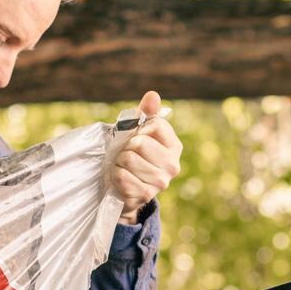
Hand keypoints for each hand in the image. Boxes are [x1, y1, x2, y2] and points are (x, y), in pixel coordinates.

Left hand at [112, 90, 181, 224]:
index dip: (139, 127)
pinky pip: (122, 176)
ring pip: (129, 159)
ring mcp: (161, 182)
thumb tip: (153, 95)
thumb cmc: (134, 155)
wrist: (128, 189)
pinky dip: (116, 176)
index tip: (136, 136)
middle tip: (126, 154)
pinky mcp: (146, 195)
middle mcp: (173, 165)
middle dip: (126, 147)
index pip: (155, 124)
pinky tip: (121, 179)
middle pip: (140, 143)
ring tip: (123, 167)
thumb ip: (146, 113)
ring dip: (119, 162)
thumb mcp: (139, 132)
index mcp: (174, 146)